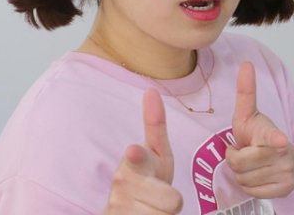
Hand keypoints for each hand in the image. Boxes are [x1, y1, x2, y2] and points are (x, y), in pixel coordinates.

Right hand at [104, 88, 182, 214]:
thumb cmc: (146, 179)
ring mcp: (121, 208)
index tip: (134, 150)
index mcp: (132, 162)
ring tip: (151, 209)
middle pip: (173, 200)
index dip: (137, 156)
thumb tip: (151, 90)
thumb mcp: (154, 154)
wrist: (127, 211)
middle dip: (171, 202)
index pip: (137, 157)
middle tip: (156, 197)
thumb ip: (155, 126)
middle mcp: (123, 184)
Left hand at [226, 62, 293, 197]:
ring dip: (241, 173)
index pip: (274, 136)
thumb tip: (246, 63)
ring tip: (249, 163)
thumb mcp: (248, 114)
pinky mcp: (283, 189)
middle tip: (242, 152)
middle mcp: (281, 154)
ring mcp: (285, 173)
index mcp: (272, 134)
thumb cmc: (258, 135)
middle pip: (239, 163)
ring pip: (243, 179)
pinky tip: (255, 175)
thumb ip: (246, 92)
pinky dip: (249, 185)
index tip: (279, 140)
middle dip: (235, 159)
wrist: (283, 159)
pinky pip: (251, 191)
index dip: (275, 139)